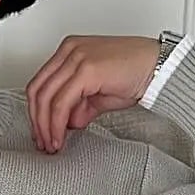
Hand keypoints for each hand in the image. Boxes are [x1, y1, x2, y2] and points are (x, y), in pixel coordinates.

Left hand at [26, 36, 161, 152]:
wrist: (158, 68)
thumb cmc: (134, 74)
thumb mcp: (98, 94)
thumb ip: (80, 106)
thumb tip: (67, 122)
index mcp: (69, 51)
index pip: (40, 83)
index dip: (36, 112)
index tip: (41, 132)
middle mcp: (69, 50)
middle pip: (37, 90)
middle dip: (37, 122)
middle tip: (43, 143)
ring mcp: (76, 57)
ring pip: (46, 97)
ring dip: (46, 126)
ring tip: (52, 144)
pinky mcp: (86, 70)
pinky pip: (61, 102)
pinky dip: (57, 123)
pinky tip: (61, 136)